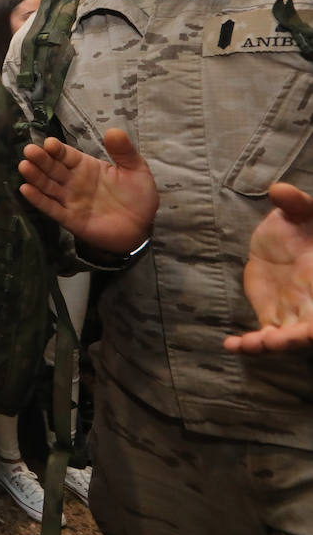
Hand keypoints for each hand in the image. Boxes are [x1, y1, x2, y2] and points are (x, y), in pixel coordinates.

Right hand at [18, 129, 157, 255]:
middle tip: (29, 151)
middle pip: (53, 168)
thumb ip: (124, 152)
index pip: (67, 155)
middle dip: (41, 159)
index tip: (49, 143)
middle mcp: (74, 181)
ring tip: (24, 166)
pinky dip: (38, 200)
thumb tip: (113, 130)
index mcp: (87, 167)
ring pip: (48, 186)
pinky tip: (26, 189)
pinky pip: (51, 208)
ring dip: (35, 177)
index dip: (58, 149)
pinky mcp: (69, 219)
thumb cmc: (137, 197)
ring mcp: (70, 200)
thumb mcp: (136, 170)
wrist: (141, 228)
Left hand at [225, 183, 312, 353]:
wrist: (282, 240)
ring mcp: (293, 314)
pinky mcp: (272, 317)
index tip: (311, 331)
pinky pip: (262, 338)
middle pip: (309, 331)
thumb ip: (295, 204)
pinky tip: (231, 345)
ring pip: (285, 339)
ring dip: (269, 345)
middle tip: (274, 340)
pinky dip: (249, 345)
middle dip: (295, 339)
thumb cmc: (302, 227)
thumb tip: (279, 189)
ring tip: (249, 344)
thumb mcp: (301, 212)